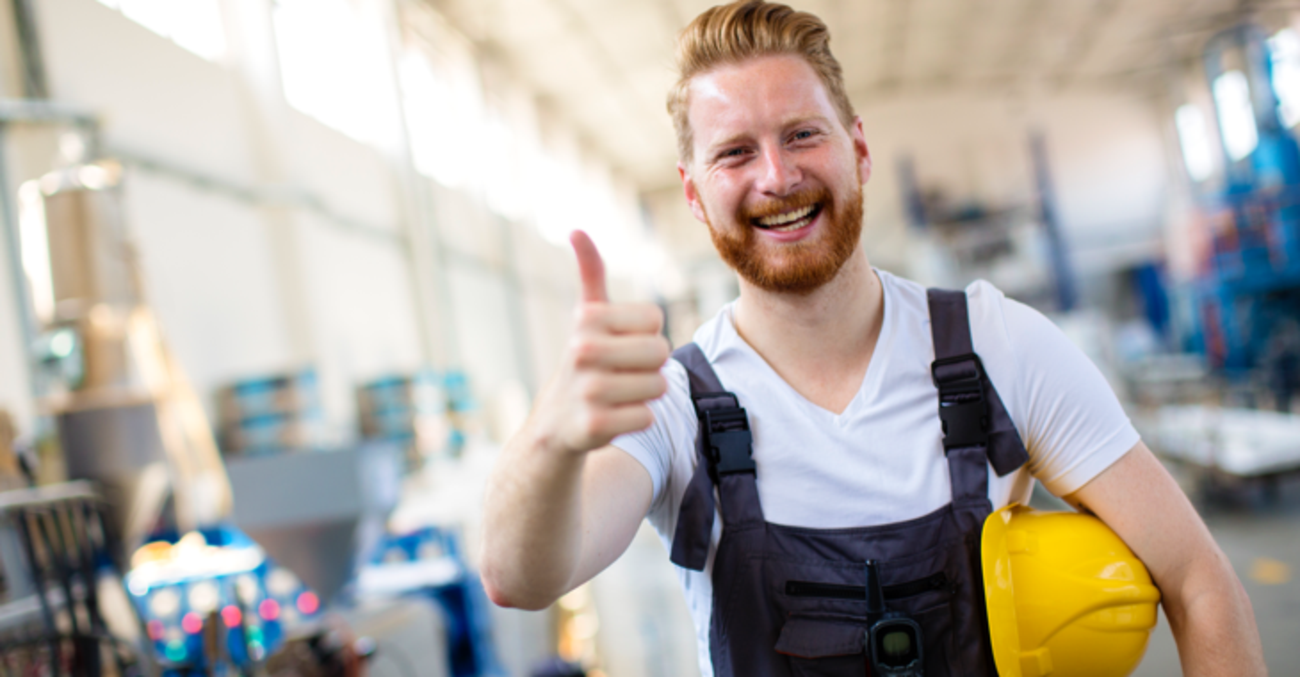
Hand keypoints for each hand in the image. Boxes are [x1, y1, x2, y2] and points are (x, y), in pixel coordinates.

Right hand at [530, 231, 669, 455]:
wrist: (555, 422)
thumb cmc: (584, 361)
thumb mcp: (585, 316)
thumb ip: (590, 273)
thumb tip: (576, 230)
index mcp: (587, 319)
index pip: (656, 321)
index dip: (647, 335)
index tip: (622, 344)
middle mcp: (583, 350)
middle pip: (661, 353)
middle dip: (651, 366)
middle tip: (624, 373)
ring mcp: (587, 390)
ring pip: (659, 386)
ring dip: (646, 394)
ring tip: (618, 394)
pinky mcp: (594, 425)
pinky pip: (648, 416)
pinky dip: (638, 418)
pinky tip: (614, 416)